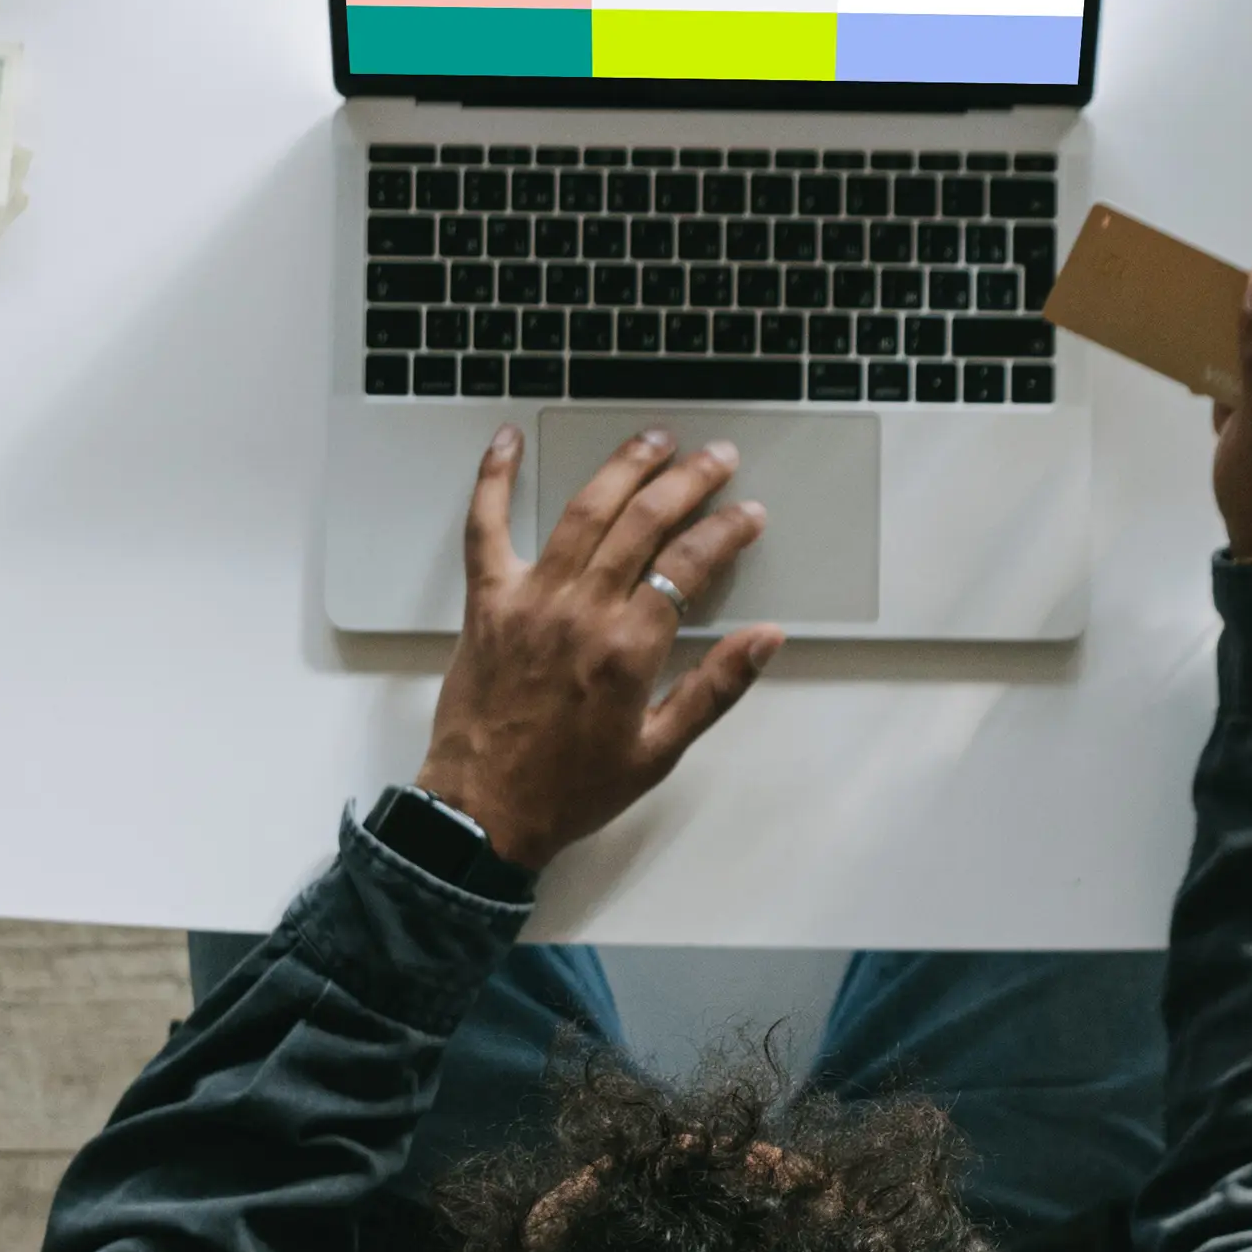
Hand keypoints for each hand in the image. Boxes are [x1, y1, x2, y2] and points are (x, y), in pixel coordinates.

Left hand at [418, 424, 782, 876]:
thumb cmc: (571, 790)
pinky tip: (507, 441)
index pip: (690, 564)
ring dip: (622, 466)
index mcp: (628, 649)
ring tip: (653, 440)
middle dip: (688, 480)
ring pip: (583, 511)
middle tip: (717, 458)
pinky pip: (485, 527)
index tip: (749, 514)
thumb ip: (715, 689)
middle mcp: (581, 611)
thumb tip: (766, 639)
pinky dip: (494, 480)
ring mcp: (530, 599)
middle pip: (643, 521)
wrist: (484, 812)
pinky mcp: (487, 602)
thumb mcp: (659, 751)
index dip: (726, 530)